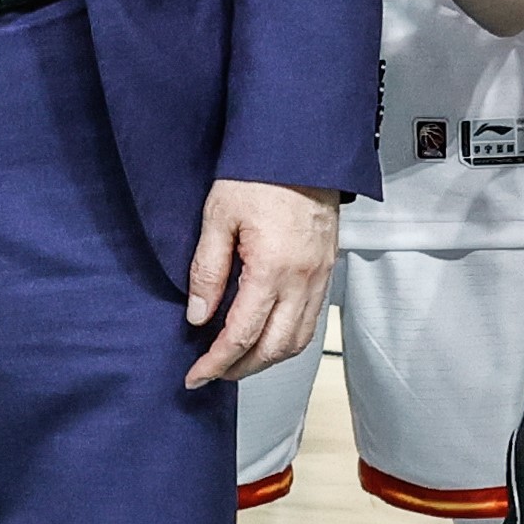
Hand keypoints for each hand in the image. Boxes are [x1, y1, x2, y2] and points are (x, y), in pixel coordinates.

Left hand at [183, 176, 339, 386]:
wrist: (302, 148)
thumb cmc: (261, 173)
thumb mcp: (218, 216)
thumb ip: (207, 270)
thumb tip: (199, 315)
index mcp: (273, 269)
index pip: (241, 335)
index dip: (216, 362)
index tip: (196, 375)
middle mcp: (302, 280)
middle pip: (273, 349)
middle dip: (241, 369)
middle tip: (213, 374)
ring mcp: (319, 278)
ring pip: (297, 341)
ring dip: (267, 359)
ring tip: (238, 361)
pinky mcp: (326, 270)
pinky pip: (310, 321)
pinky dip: (287, 340)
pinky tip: (267, 336)